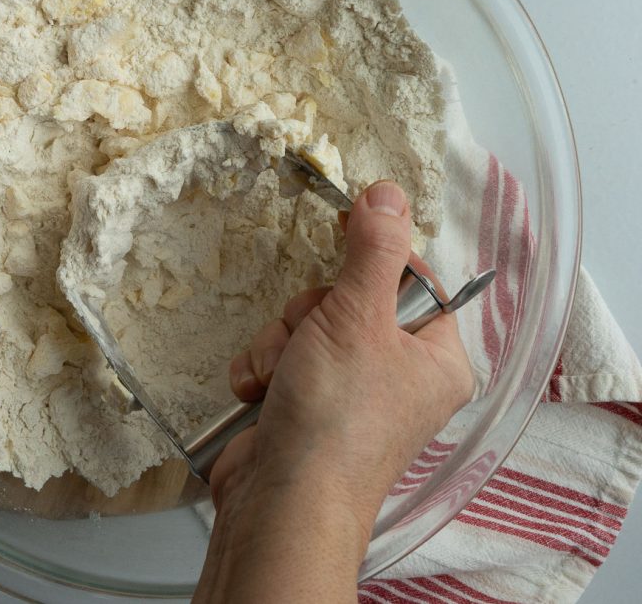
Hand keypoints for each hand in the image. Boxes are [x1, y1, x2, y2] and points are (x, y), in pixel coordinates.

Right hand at [193, 180, 473, 602]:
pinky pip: (279, 358)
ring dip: (279, 343)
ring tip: (280, 377)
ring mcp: (347, 393)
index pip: (414, 279)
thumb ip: (374, 250)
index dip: (376, 257)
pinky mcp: (303, 405)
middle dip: (310, 314)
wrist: (282, 502)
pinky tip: (260, 395)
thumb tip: (389, 193)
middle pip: (347, 298)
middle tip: (310, 338)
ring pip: (305, 327)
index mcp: (435, 357)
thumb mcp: (359, 317)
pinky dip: (262, 370)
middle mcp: (397, 376)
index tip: (347, 235)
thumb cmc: (337, 418)